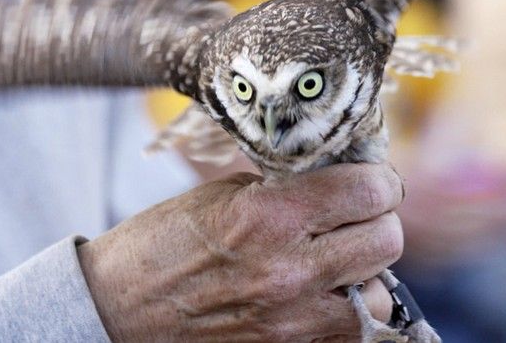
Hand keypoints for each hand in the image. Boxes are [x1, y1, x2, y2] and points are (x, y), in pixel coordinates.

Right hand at [77, 163, 403, 341]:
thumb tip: (340, 178)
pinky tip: (322, 293)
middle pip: (387, 240)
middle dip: (378, 220)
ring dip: (366, 274)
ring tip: (338, 260)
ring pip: (381, 295)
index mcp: (268, 216)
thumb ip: (287, 188)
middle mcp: (289, 271)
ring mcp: (292, 322)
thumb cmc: (162, 244)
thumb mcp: (222, 195)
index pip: (368, 190)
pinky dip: (347, 310)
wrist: (118, 312)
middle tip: (357, 214)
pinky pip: (352, 332)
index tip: (371, 179)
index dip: (379, 180)